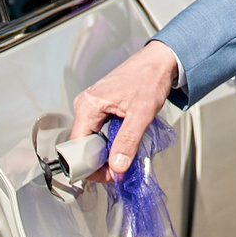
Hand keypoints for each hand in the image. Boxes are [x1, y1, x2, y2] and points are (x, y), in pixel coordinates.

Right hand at [71, 41, 181, 178]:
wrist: (159, 61)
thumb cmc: (150, 79)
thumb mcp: (141, 113)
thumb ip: (128, 141)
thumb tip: (117, 167)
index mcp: (88, 106)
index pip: (76, 146)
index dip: (90, 165)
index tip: (109, 175)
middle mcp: (85, 106)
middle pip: (83, 145)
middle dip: (100, 162)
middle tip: (120, 170)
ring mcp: (92, 107)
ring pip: (92, 140)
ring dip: (107, 153)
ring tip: (125, 158)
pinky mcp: (101, 108)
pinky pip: (99, 132)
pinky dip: (110, 143)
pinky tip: (124, 145)